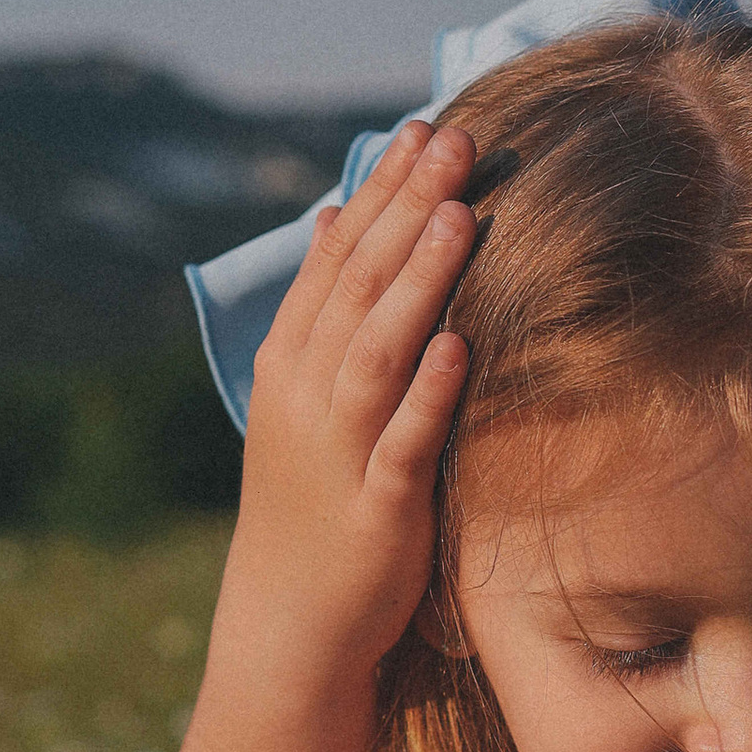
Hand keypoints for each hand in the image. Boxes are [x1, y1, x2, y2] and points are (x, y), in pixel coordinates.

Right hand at [231, 118, 478, 663]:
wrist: (289, 623)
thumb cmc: (315, 500)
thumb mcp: (308, 395)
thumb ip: (328, 308)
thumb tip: (336, 214)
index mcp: (292, 361)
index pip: (338, 258)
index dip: (383, 193)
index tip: (424, 129)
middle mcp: (308, 395)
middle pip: (361, 287)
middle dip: (409, 211)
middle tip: (457, 141)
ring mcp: (339, 451)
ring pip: (379, 350)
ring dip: (419, 282)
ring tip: (462, 216)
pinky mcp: (376, 509)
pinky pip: (404, 443)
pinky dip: (427, 394)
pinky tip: (458, 345)